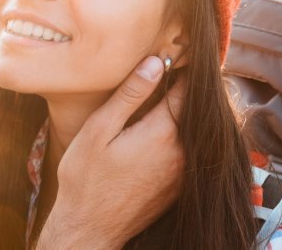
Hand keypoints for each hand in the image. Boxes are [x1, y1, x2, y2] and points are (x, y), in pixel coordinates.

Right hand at [36, 56, 184, 248]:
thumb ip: (130, 94)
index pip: (188, 87)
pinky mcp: (181, 185)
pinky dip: (182, 134)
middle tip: (169, 67)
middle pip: (195, 107)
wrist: (90, 229)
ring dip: (183, 111)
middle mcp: (183, 151)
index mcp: (163, 132)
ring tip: (163, 95)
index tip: (173, 51)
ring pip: (194, 128)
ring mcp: (185, 171)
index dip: (182, 66)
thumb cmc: (86, 179)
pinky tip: (159, 129)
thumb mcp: (99, 129)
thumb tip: (156, 62)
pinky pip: (190, 149)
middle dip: (183, 86)